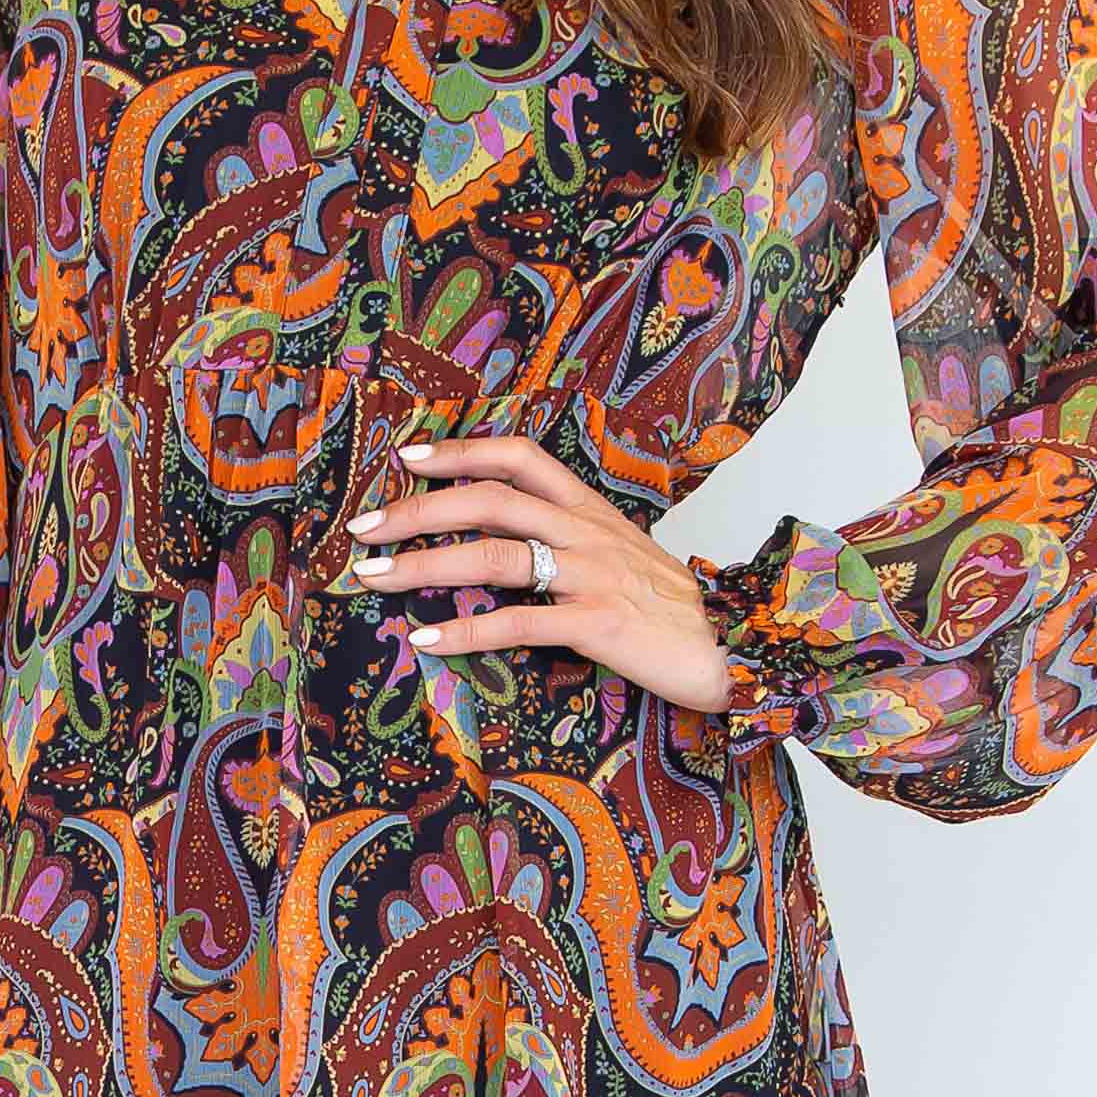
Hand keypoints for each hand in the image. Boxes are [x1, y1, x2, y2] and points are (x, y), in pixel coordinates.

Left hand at [346, 429, 733, 715]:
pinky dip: (465, 632)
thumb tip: (502, 545)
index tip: (407, 457)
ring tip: (373, 577)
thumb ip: (568, 543)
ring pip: (494, 557)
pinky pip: (519, 623)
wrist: (733, 645)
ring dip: (424, 565)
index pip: (520, 458)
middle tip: (363, 528)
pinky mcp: (598, 623)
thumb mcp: (620, 558)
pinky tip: (426, 640)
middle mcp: (586, 532)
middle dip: (416, 511)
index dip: (461, 451)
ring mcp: (592, 575)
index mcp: (590, 510)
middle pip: (489, 501)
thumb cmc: (672, 609)